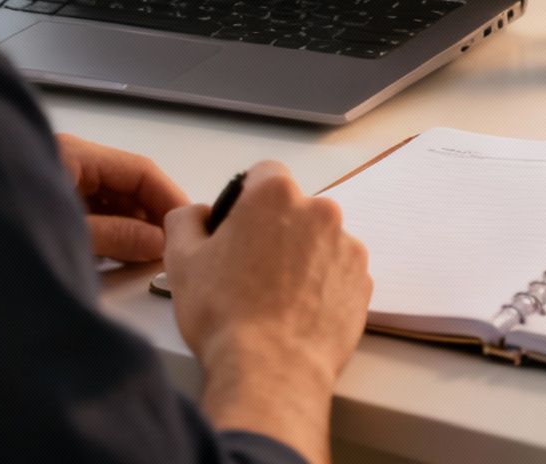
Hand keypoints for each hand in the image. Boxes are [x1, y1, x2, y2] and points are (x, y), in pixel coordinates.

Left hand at [55, 134, 188, 262]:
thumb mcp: (68, 231)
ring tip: (148, 256)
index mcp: (74, 155)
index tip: (188, 226)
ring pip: (112, 202)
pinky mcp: (52, 205)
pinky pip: (94, 214)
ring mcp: (61, 183)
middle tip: (169, 249)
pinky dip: (111, 232)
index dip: (169, 197)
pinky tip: (122, 253)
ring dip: (132, 227)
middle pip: (127, 185)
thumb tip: (160, 242)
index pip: (139, 170)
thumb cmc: (3, 231)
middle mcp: (71, 162)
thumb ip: (116, 235)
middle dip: (151, 216)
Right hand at [164, 162, 369, 463]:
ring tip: (274, 297)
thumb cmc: (226, 314)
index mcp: (275, 194)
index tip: (238, 227)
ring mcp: (347, 247)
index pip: (264, 174)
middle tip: (249, 270)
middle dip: (275, 231)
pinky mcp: (363, 282)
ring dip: (301, 258)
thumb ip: (186, 220)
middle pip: (294, 209)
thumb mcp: (182, 260)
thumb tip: (196, 214)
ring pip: (319, 241)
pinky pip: (339, 272)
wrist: (271, 370)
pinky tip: (297, 311)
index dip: (247, 200)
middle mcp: (320, 211)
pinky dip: (322, 285)